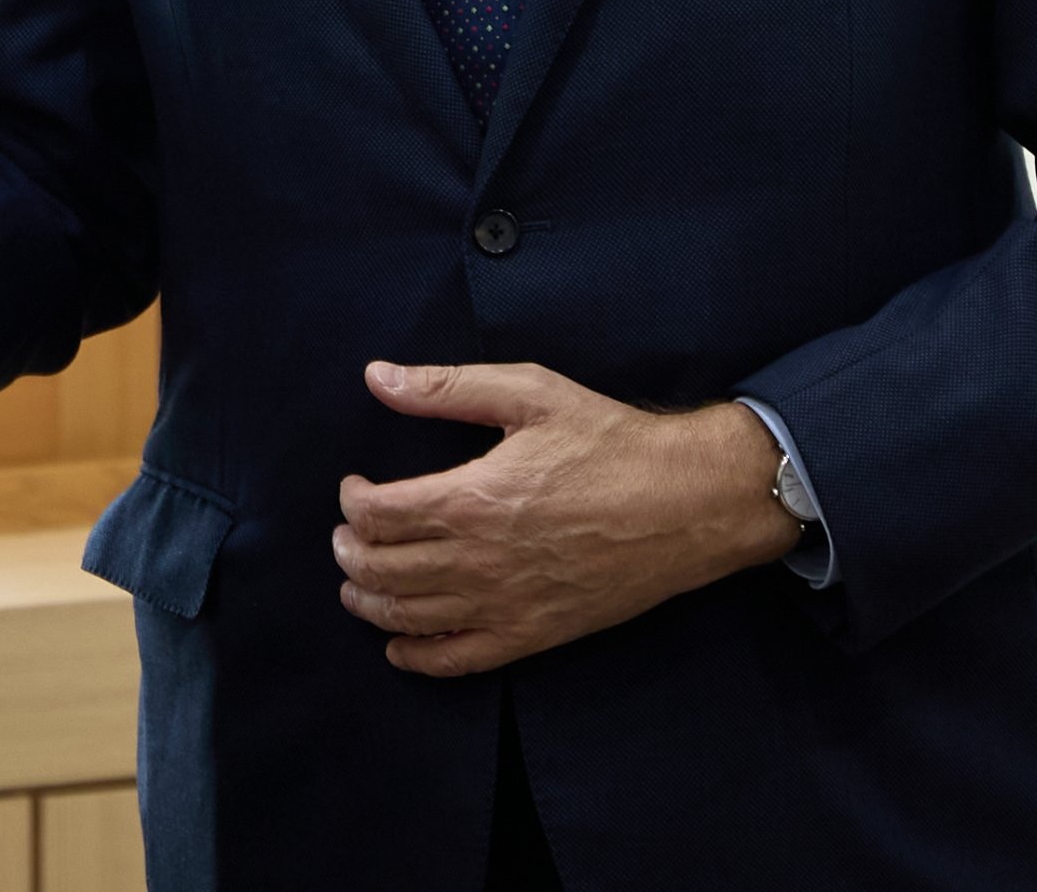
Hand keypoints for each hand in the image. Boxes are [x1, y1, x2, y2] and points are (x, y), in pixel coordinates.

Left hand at [330, 360, 804, 674]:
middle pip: (380, 569)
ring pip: (409, 616)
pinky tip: (399, 645)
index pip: (377, 515)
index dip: (352, 501)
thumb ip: (447, 388)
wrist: (688, 503)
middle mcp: (479, 560)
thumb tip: (378, 377)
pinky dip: (417, 656)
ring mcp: (505, 604)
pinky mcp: (533, 634)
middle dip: (348, 552)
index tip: (355, 487)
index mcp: (472, 498)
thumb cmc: (612, 443)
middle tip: (347, 534)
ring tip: (356, 583)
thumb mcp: (529, 394)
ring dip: (368, 601)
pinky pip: (457, 659)